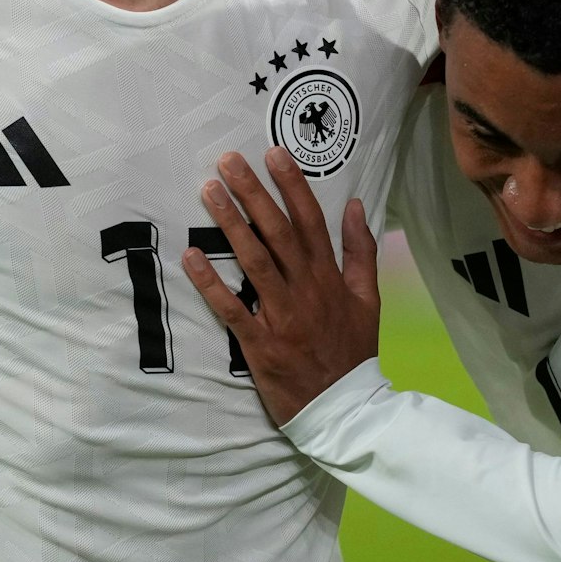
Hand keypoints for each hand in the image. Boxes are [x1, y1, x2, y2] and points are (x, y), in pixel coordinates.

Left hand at [182, 148, 379, 424]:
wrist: (345, 409)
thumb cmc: (352, 351)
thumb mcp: (369, 299)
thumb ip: (362, 251)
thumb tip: (356, 205)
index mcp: (330, 277)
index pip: (310, 221)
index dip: (292, 185)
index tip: (273, 153)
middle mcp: (306, 289)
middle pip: (277, 232)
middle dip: (253, 193)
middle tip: (228, 160)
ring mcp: (282, 316)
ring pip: (254, 261)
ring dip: (230, 224)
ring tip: (209, 192)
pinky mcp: (260, 344)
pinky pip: (232, 309)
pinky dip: (211, 283)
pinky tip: (191, 257)